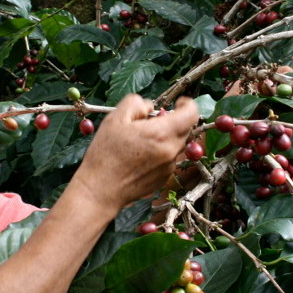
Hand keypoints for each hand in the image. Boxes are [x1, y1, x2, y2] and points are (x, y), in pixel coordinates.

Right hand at [71, 94, 198, 210]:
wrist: (101, 190)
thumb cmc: (106, 154)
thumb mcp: (115, 119)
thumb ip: (136, 104)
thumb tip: (150, 107)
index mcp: (161, 133)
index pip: (191, 114)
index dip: (187, 104)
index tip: (178, 102)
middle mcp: (171, 151)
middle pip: (184, 129)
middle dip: (172, 121)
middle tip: (150, 122)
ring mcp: (169, 167)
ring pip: (176, 144)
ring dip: (165, 138)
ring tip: (141, 142)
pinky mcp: (164, 178)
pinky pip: (169, 159)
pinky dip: (160, 153)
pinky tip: (140, 157)